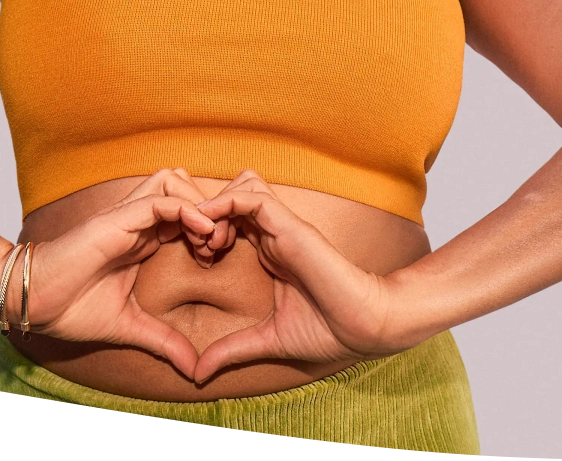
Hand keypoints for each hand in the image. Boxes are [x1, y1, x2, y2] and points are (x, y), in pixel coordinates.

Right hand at [14, 169, 230, 376]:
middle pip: (184, 189)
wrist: (32, 303)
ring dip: (198, 205)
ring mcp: (125, 218)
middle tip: (218, 244)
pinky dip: (185, 210)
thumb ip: (164, 340)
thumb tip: (194, 368)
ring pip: (173, 183)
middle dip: (209, 210)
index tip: (217, 257)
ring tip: (210, 239)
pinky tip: (202, 234)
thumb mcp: (130, 327)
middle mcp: (136, 224)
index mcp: (141, 241)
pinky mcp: (115, 220)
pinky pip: (157, 201)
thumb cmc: (70, 309)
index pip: (185, 216)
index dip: (208, 228)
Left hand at [191, 170, 437, 381]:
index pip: (231, 222)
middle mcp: (275, 235)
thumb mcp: (265, 341)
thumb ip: (230, 350)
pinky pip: (251, 196)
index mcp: (271, 254)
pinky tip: (212, 235)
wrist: (364, 329)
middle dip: (205, 215)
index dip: (205, 233)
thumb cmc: (328, 333)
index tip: (199, 261)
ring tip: (206, 241)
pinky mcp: (290, 226)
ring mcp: (283, 228)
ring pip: (240, 187)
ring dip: (215, 206)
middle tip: (197, 247)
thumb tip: (197, 374)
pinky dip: (224, 205)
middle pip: (231, 198)